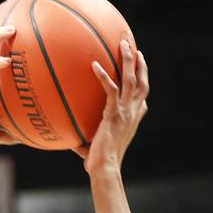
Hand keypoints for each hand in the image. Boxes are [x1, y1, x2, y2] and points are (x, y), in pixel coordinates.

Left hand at [74, 39, 148, 172]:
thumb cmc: (99, 163)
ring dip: (128, 61)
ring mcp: (125, 112)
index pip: (141, 97)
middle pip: (141, 82)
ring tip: (123, 44)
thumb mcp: (95, 147)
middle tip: (134, 48)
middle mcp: (132, 113)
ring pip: (131, 80)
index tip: (140, 68)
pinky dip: (104, 76)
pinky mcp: (114, 114)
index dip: (143, 81)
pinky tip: (94, 65)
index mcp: (132, 119)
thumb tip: (69, 141)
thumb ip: (85, 140)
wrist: (104, 168)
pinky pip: (110, 89)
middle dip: (139, 64)